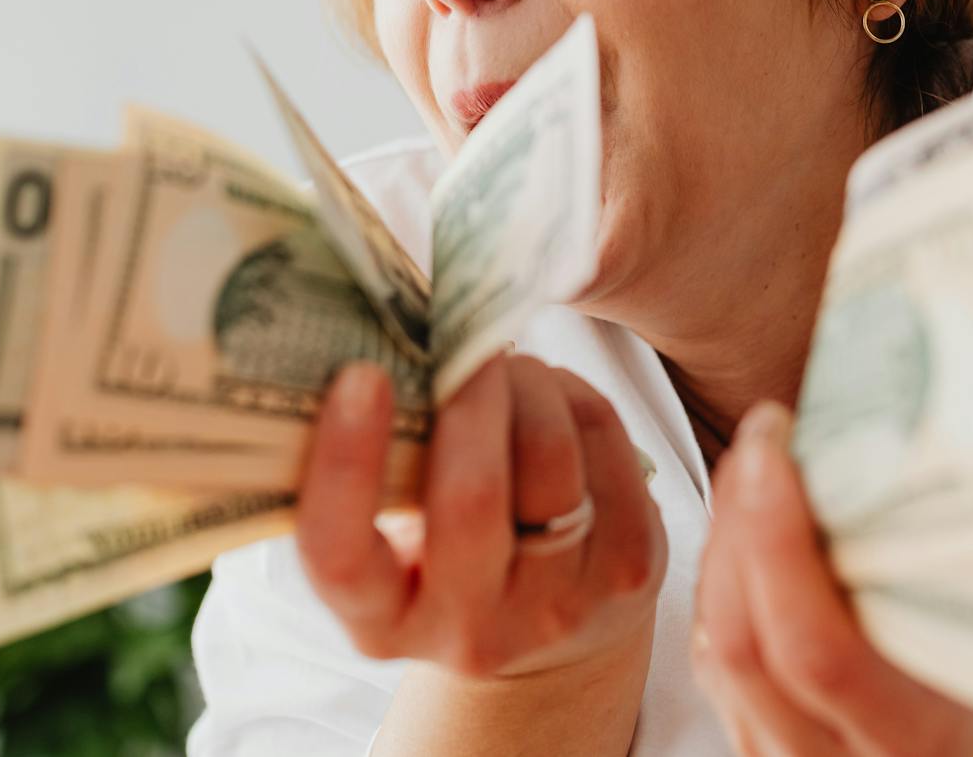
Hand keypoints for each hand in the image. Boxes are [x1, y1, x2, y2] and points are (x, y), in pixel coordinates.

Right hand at [296, 353, 666, 678]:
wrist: (555, 631)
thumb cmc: (450, 555)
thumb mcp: (395, 538)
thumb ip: (383, 468)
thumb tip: (381, 346)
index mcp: (382, 622)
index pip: (342, 557)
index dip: (346, 464)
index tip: (361, 376)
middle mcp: (470, 632)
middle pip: (471, 493)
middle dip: (467, 395)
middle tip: (461, 340)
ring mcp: (560, 607)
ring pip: (548, 453)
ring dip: (524, 381)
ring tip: (504, 364)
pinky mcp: (630, 568)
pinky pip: (601, 437)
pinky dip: (571, 392)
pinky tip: (551, 393)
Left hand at [691, 402, 972, 755]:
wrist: (945, 743)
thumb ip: (950, 566)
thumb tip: (926, 425)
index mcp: (914, 736)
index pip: (819, 653)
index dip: (779, 543)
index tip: (774, 448)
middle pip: (745, 643)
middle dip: (739, 522)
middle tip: (764, 437)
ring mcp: (781, 755)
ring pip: (716, 646)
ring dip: (724, 542)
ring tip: (758, 466)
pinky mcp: (751, 738)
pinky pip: (709, 656)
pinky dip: (720, 579)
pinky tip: (747, 525)